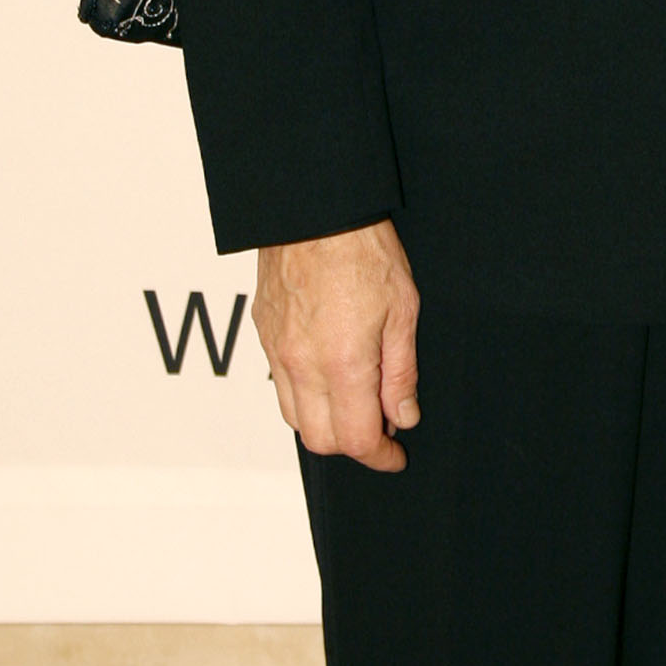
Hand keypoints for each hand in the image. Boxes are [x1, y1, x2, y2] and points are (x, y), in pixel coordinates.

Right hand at [253, 221, 420, 470]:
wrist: (313, 209)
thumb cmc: (363, 250)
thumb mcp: (403, 310)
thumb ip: (401, 373)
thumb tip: (402, 417)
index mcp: (342, 363)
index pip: (355, 439)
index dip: (379, 456)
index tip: (396, 455)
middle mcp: (301, 365)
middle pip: (319, 440)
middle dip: (352, 445)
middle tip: (381, 429)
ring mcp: (276, 351)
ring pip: (294, 417)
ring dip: (325, 423)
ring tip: (357, 402)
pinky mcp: (262, 334)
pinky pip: (279, 384)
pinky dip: (304, 396)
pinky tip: (330, 375)